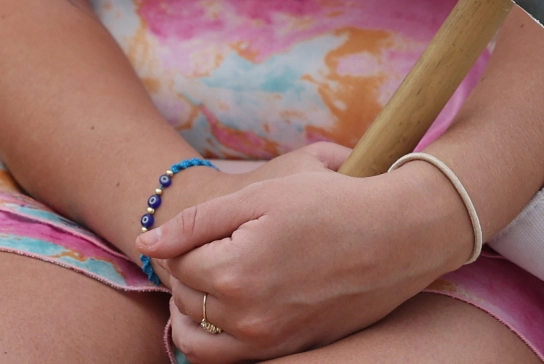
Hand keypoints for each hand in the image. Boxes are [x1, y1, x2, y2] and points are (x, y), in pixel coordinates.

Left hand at [145, 153, 470, 358]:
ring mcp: (270, 342)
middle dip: (189, 276)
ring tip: (211, 286)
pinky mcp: (291, 353)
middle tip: (215, 250)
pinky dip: (219, 340)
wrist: (398, 236)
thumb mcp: (261, 196)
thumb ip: (197, 222)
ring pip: (197, 343)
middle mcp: (247, 317)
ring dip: (192, 316)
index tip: (214, 228)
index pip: (177, 264)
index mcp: (234, 271)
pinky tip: (234, 310)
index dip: (187, 242)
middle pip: (185, 301)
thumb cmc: (331, 205)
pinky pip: (232, 361)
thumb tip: (145, 243)